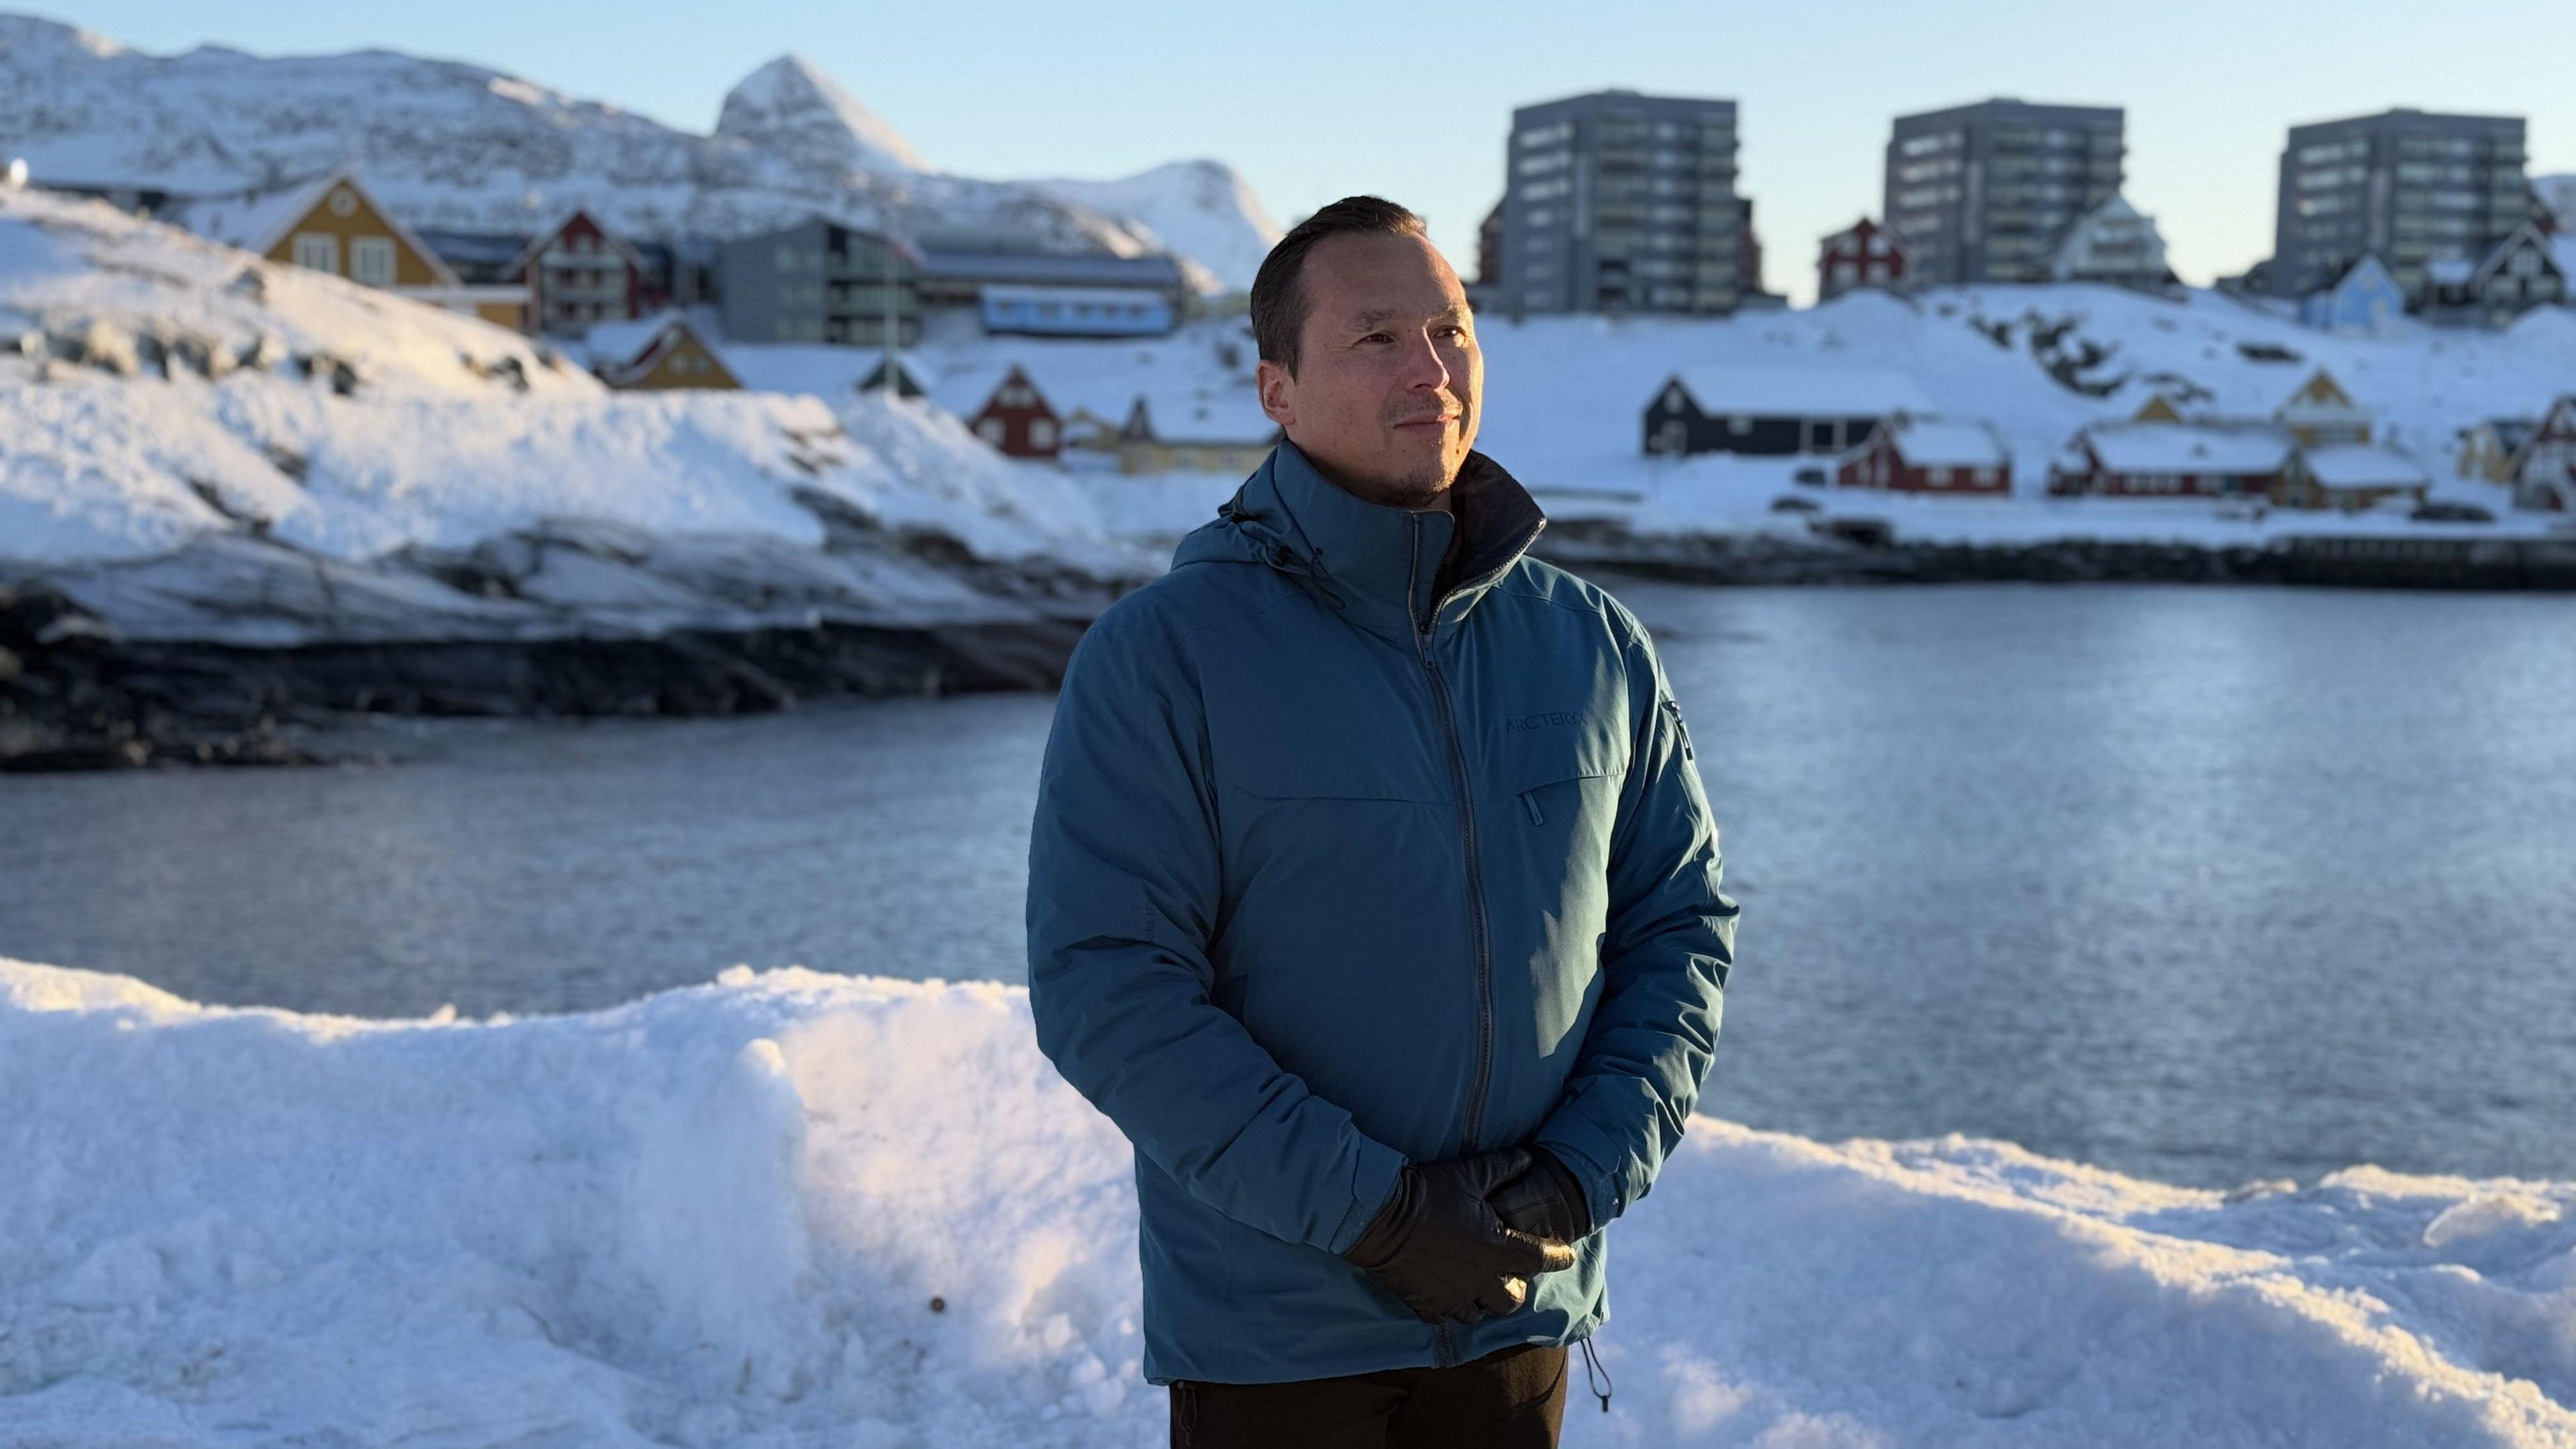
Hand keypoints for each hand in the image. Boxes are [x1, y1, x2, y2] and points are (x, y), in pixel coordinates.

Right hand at [1341, 1149, 1575, 1323]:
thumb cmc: (1428, 1192)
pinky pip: (1447, 1318)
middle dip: (1517, 1286)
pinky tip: (1449, 1293)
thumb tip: (1528, 1159)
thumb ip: (1503, 1167)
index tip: (1567, 1256)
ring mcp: (1453, 1297)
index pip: (1540, 1259)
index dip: (1557, 1257)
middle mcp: (1480, 1281)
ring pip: (1482, 1314)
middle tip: (1510, 1271)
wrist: (1380, 1216)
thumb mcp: (1469, 1173)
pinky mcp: (1427, 1306)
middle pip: (1513, 1299)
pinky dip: (1453, 1308)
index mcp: (1497, 1249)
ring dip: (1486, 1301)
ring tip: (1480, 1285)